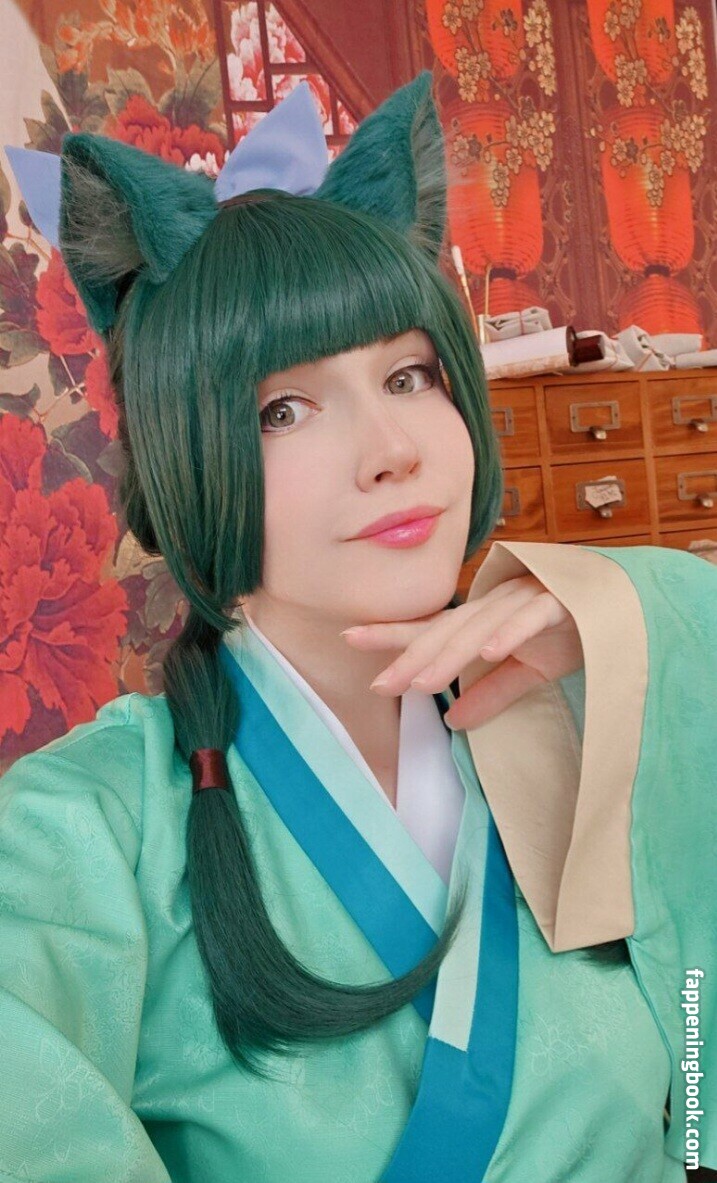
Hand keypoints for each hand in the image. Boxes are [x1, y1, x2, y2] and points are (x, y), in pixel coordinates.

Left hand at [340, 575, 583, 729]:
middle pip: (448, 630)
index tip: (348, 638)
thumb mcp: (528, 671)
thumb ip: (491, 694)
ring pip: (482, 626)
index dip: (393, 634)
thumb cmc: (571, 629)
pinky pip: (532, 616)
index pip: (433, 629)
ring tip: (422, 681)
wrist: (625, 601)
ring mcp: (528, 598)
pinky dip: (511, 632)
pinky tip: (489, 652)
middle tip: (379, 684)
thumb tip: (453, 722)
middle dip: (411, 657)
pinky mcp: (561, 600)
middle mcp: (498, 603)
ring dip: (451, 654)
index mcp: (486, 618)